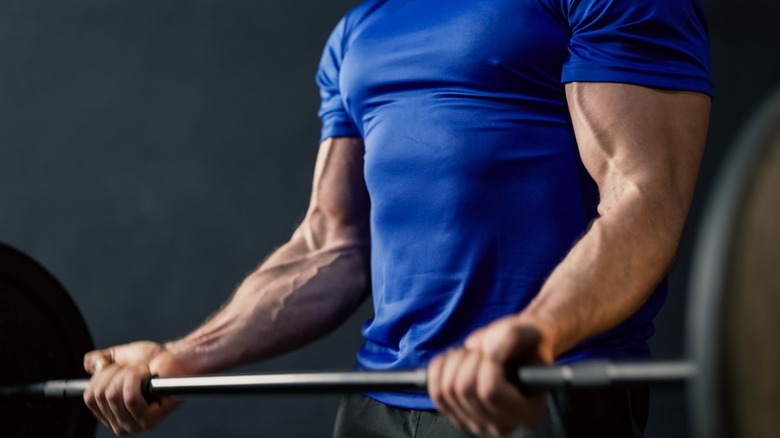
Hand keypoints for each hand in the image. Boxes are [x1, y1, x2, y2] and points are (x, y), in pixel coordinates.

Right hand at [83, 341, 190, 435]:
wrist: (174, 358)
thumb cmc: (150, 360)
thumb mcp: (117, 356)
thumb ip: (97, 361)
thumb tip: (93, 366)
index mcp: (108, 412)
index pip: (90, 397)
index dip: (103, 376)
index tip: (119, 369)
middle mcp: (118, 423)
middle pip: (102, 395)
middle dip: (118, 373)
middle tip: (136, 370)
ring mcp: (134, 425)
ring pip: (114, 395)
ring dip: (129, 374)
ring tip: (143, 373)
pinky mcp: (149, 421)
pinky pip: (130, 398)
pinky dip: (137, 379)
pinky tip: (148, 378)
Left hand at [428, 316, 553, 436]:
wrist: (523, 351)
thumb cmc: (529, 344)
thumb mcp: (529, 331)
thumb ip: (512, 336)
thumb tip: (489, 350)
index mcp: (527, 412)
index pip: (490, 391)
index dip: (486, 362)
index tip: (494, 347)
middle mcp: (502, 424)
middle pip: (465, 390)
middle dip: (469, 358)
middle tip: (483, 348)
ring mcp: (476, 423)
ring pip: (448, 390)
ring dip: (455, 361)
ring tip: (472, 353)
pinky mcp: (457, 415)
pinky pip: (435, 392)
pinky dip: (440, 368)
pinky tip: (456, 358)